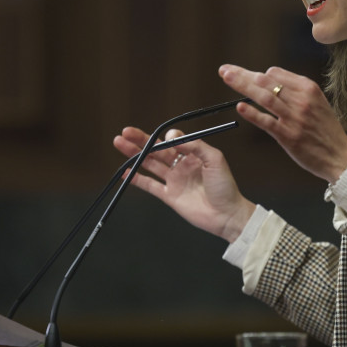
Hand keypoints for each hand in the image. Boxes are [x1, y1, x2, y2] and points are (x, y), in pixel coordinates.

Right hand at [112, 126, 255, 242]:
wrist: (227, 214)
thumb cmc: (225, 186)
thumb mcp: (215, 160)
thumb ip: (195, 146)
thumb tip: (172, 137)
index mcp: (193, 155)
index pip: (174, 140)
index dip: (166, 137)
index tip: (166, 139)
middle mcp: (181, 165)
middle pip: (157, 149)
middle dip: (140, 140)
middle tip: (125, 132)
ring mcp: (174, 180)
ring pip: (150, 164)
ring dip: (134, 154)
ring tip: (119, 143)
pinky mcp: (169, 196)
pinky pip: (150, 185)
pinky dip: (137, 179)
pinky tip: (125, 171)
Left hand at [218, 64, 346, 183]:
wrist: (340, 155)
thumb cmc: (327, 130)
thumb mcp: (318, 102)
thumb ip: (296, 90)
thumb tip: (269, 79)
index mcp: (309, 88)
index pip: (276, 74)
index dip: (256, 73)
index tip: (242, 72)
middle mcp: (301, 100)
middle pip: (266, 82)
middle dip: (243, 74)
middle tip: (225, 70)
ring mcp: (294, 118)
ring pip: (265, 97)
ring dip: (243, 86)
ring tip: (228, 79)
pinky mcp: (288, 135)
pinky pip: (267, 121)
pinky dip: (253, 114)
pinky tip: (240, 107)